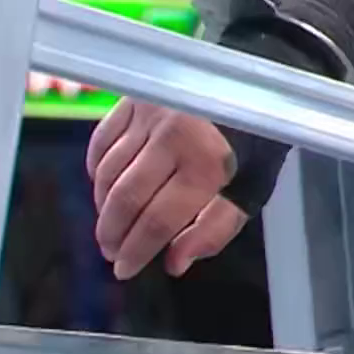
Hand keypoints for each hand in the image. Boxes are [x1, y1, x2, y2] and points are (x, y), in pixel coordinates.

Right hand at [87, 98, 248, 278]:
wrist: (251, 83)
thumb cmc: (255, 140)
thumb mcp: (252, 187)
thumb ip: (216, 228)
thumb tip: (175, 263)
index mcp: (208, 163)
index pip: (159, 220)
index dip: (138, 250)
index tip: (125, 270)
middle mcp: (173, 137)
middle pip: (126, 199)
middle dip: (114, 234)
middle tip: (112, 253)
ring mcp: (149, 115)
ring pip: (108, 173)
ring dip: (103, 207)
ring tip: (109, 228)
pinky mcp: (133, 99)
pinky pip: (101, 143)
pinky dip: (97, 171)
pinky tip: (105, 189)